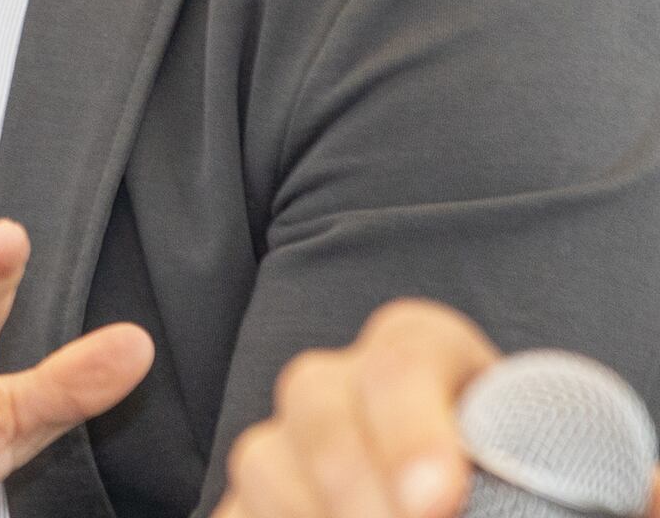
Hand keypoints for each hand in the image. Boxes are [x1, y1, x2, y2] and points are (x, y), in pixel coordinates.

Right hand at [219, 300, 588, 517]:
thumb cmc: (537, 496)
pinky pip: (235, 510)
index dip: (411, 416)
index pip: (405, 350)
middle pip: (314, 391)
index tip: (442, 496)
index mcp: (436, 366)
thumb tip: (654, 489)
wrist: (464, 502)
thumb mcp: (587, 485)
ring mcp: (293, 445)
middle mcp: (350, 389)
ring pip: (263, 454)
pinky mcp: (258, 502)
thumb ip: (620, 486)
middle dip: (350, 471)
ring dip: (307, 508)